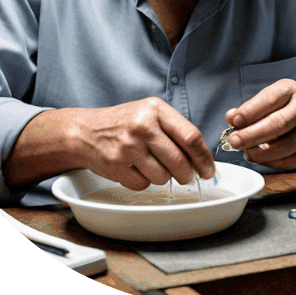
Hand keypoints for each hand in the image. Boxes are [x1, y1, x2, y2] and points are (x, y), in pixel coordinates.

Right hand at [72, 97, 214, 189]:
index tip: (209, 170)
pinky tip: (135, 169)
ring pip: (162, 176)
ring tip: (151, 165)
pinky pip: (143, 184)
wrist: (86, 131)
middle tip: (186, 176)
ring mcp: (127, 147)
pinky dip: (143, 181)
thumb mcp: (150, 114)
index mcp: (155, 110)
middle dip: (187, 174)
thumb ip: (175, 130)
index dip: (204, 158)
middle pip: (179, 161)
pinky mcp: (116, 165)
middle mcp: (142, 126)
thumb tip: (201, 159)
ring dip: (162, 177)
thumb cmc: (124, 123)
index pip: (190, 137)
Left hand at [223, 79, 295, 169]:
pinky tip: (262, 159)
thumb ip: (250, 110)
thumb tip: (231, 118)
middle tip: (234, 141)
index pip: (269, 100)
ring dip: (261, 153)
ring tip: (247, 153)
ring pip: (284, 146)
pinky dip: (272, 162)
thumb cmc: (291, 113)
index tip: (234, 121)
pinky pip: (290, 161)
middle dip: (252, 135)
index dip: (249, 112)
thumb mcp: (271, 103)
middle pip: (277, 123)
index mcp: (292, 90)